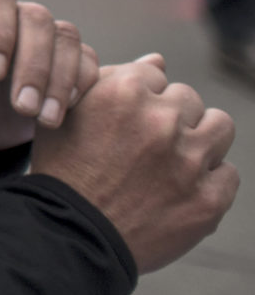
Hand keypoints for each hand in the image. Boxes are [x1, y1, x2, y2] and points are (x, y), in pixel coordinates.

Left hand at [0, 0, 95, 149]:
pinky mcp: (67, 67)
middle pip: (37, 18)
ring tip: (42, 118)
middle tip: (22, 106)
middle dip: (33, 65)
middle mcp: (12, 20)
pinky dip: (80, 85)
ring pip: (66, 39)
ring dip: (59, 79)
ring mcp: (43, 41)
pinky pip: (87, 61)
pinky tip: (62, 112)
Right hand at [32, 55, 236, 274]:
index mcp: (124, 91)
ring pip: (220, 126)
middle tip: (150, 143)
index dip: (141, 97)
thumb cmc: (65, 169)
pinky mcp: (209, 199)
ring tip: (178, 157)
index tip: (128, 120)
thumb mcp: (68, 113)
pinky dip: (210, 179)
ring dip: (201, 138)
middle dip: (171, 116)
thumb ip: (110, 79)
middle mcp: (162, 120)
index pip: (154, 74)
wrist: (72, 234)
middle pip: (188, 98)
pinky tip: (183, 188)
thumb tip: (158, 60)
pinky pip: (229, 173)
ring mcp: (190, 160)